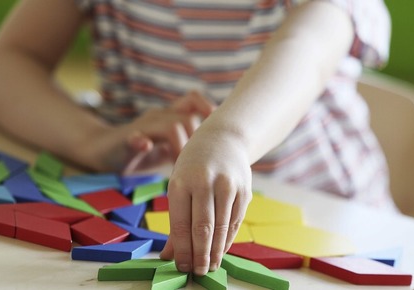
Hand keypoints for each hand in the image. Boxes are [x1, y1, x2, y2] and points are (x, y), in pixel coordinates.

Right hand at [87, 91, 215, 174]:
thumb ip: (186, 145)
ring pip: (170, 126)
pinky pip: (134, 137)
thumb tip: (216, 153)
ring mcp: (141, 126)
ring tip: (178, 166)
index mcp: (169, 117)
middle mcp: (157, 117)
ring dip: (180, 146)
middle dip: (196, 140)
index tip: (216, 133)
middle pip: (189, 117)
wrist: (98, 151)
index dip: (208, 111)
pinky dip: (141, 141)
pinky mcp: (124, 140)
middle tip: (194, 163)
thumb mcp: (166, 149)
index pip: (194, 101)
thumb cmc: (138, 152)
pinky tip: (145, 147)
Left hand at [159, 130, 252, 275]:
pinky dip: (228, 239)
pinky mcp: (244, 190)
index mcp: (181, 182)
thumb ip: (176, 222)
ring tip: (210, 267)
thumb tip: (169, 256)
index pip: (181, 224)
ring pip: (222, 227)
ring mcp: (227, 185)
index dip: (182, 249)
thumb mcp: (179, 186)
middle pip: (203, 228)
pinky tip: (221, 250)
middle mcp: (204, 182)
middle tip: (198, 272)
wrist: (224, 139)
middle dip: (200, 255)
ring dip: (215, 251)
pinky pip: (235, 221)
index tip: (182, 267)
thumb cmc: (195, 166)